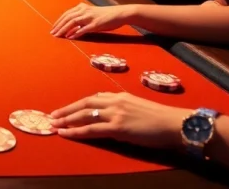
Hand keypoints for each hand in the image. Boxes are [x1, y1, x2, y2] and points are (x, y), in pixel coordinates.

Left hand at [50, 3, 130, 38]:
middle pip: (67, 17)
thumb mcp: (91, 14)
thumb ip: (81, 20)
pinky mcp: (96, 24)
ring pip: (73, 22)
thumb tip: (71, 30)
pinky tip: (70, 37)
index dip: (59, 21)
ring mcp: (90, 17)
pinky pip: (84, 29)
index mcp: (82, 7)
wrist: (119, 13)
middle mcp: (84, 11)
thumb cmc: (105, 15)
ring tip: (58, 35)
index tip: (53, 28)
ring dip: (64, 29)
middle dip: (58, 26)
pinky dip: (76, 33)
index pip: (67, 14)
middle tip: (52, 33)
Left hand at [50, 92, 189, 149]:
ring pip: (84, 115)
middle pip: (84, 103)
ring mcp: (115, 114)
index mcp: (120, 96)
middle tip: (53, 115)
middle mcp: (115, 101)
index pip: (94, 98)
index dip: (78, 104)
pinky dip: (75, 131)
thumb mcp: (139, 107)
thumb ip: (123, 108)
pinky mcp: (117, 127)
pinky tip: (65, 133)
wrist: (174, 123)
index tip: (68, 108)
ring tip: (54, 124)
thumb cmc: (161, 119)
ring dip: (66, 119)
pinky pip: (90, 130)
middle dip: (67, 109)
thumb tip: (111, 114)